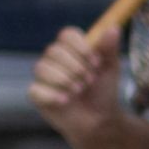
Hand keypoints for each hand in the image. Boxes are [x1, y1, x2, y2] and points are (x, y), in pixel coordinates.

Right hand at [29, 26, 128, 148]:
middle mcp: (54, 60)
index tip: (96, 61)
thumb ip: (109, 49)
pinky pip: (35, 89)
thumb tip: (113, 28)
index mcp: (71, 49)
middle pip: (53, 50)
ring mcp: (43, 77)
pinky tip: (66, 101)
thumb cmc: (103, 91)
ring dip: (63, 79)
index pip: (66, 35)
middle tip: (90, 80)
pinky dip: (51, 95)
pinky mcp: (37, 95)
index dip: (80, 46)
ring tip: (79, 90)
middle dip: (74, 66)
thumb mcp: (110, 69)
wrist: (100, 120)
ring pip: (41, 68)